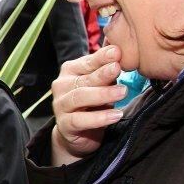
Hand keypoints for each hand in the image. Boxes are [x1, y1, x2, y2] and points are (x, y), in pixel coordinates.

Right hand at [51, 45, 126, 164]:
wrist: (78, 132)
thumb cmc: (93, 103)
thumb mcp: (101, 84)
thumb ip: (108, 70)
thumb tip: (120, 51)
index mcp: (70, 71)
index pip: (87, 62)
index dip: (101, 57)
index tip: (117, 52)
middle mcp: (61, 86)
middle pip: (83, 79)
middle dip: (102, 73)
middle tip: (118, 68)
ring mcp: (60, 105)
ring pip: (80, 97)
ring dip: (102, 94)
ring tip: (122, 92)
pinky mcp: (64, 125)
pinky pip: (80, 120)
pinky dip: (99, 118)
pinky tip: (116, 116)